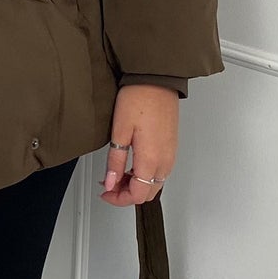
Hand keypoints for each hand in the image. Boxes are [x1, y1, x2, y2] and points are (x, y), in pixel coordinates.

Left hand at [99, 83, 177, 206]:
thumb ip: (116, 162)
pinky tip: (132, 164)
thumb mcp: (119, 131)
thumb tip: (111, 183)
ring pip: (155, 183)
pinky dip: (145, 174)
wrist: (157, 80)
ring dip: (136, 184)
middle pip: (148, 193)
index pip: (138, 195)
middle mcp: (165, 160)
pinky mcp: (171, 147)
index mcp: (151, 159)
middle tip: (110, 184)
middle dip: (127, 194)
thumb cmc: (138, 98)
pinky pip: (160, 171)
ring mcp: (171, 154)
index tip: (105, 192)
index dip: (119, 199)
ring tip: (118, 173)